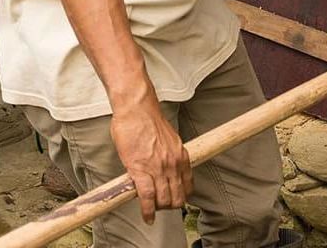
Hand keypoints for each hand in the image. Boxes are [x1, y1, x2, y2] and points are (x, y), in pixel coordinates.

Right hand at [110, 101, 192, 223]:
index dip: (182, 196)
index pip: (188, 184)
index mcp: (181, 155)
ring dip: (158, 209)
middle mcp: (173, 164)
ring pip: (164, 200)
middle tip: (161, 207)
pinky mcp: (140, 170)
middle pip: (178, 197)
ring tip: (152, 211)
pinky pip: (147, 197)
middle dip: (170, 206)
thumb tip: (165, 166)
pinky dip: (146, 210)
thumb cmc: (148, 121)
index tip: (175, 199)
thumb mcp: (169, 140)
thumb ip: (170, 155)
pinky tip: (146, 216)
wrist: (138, 110)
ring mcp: (158, 168)